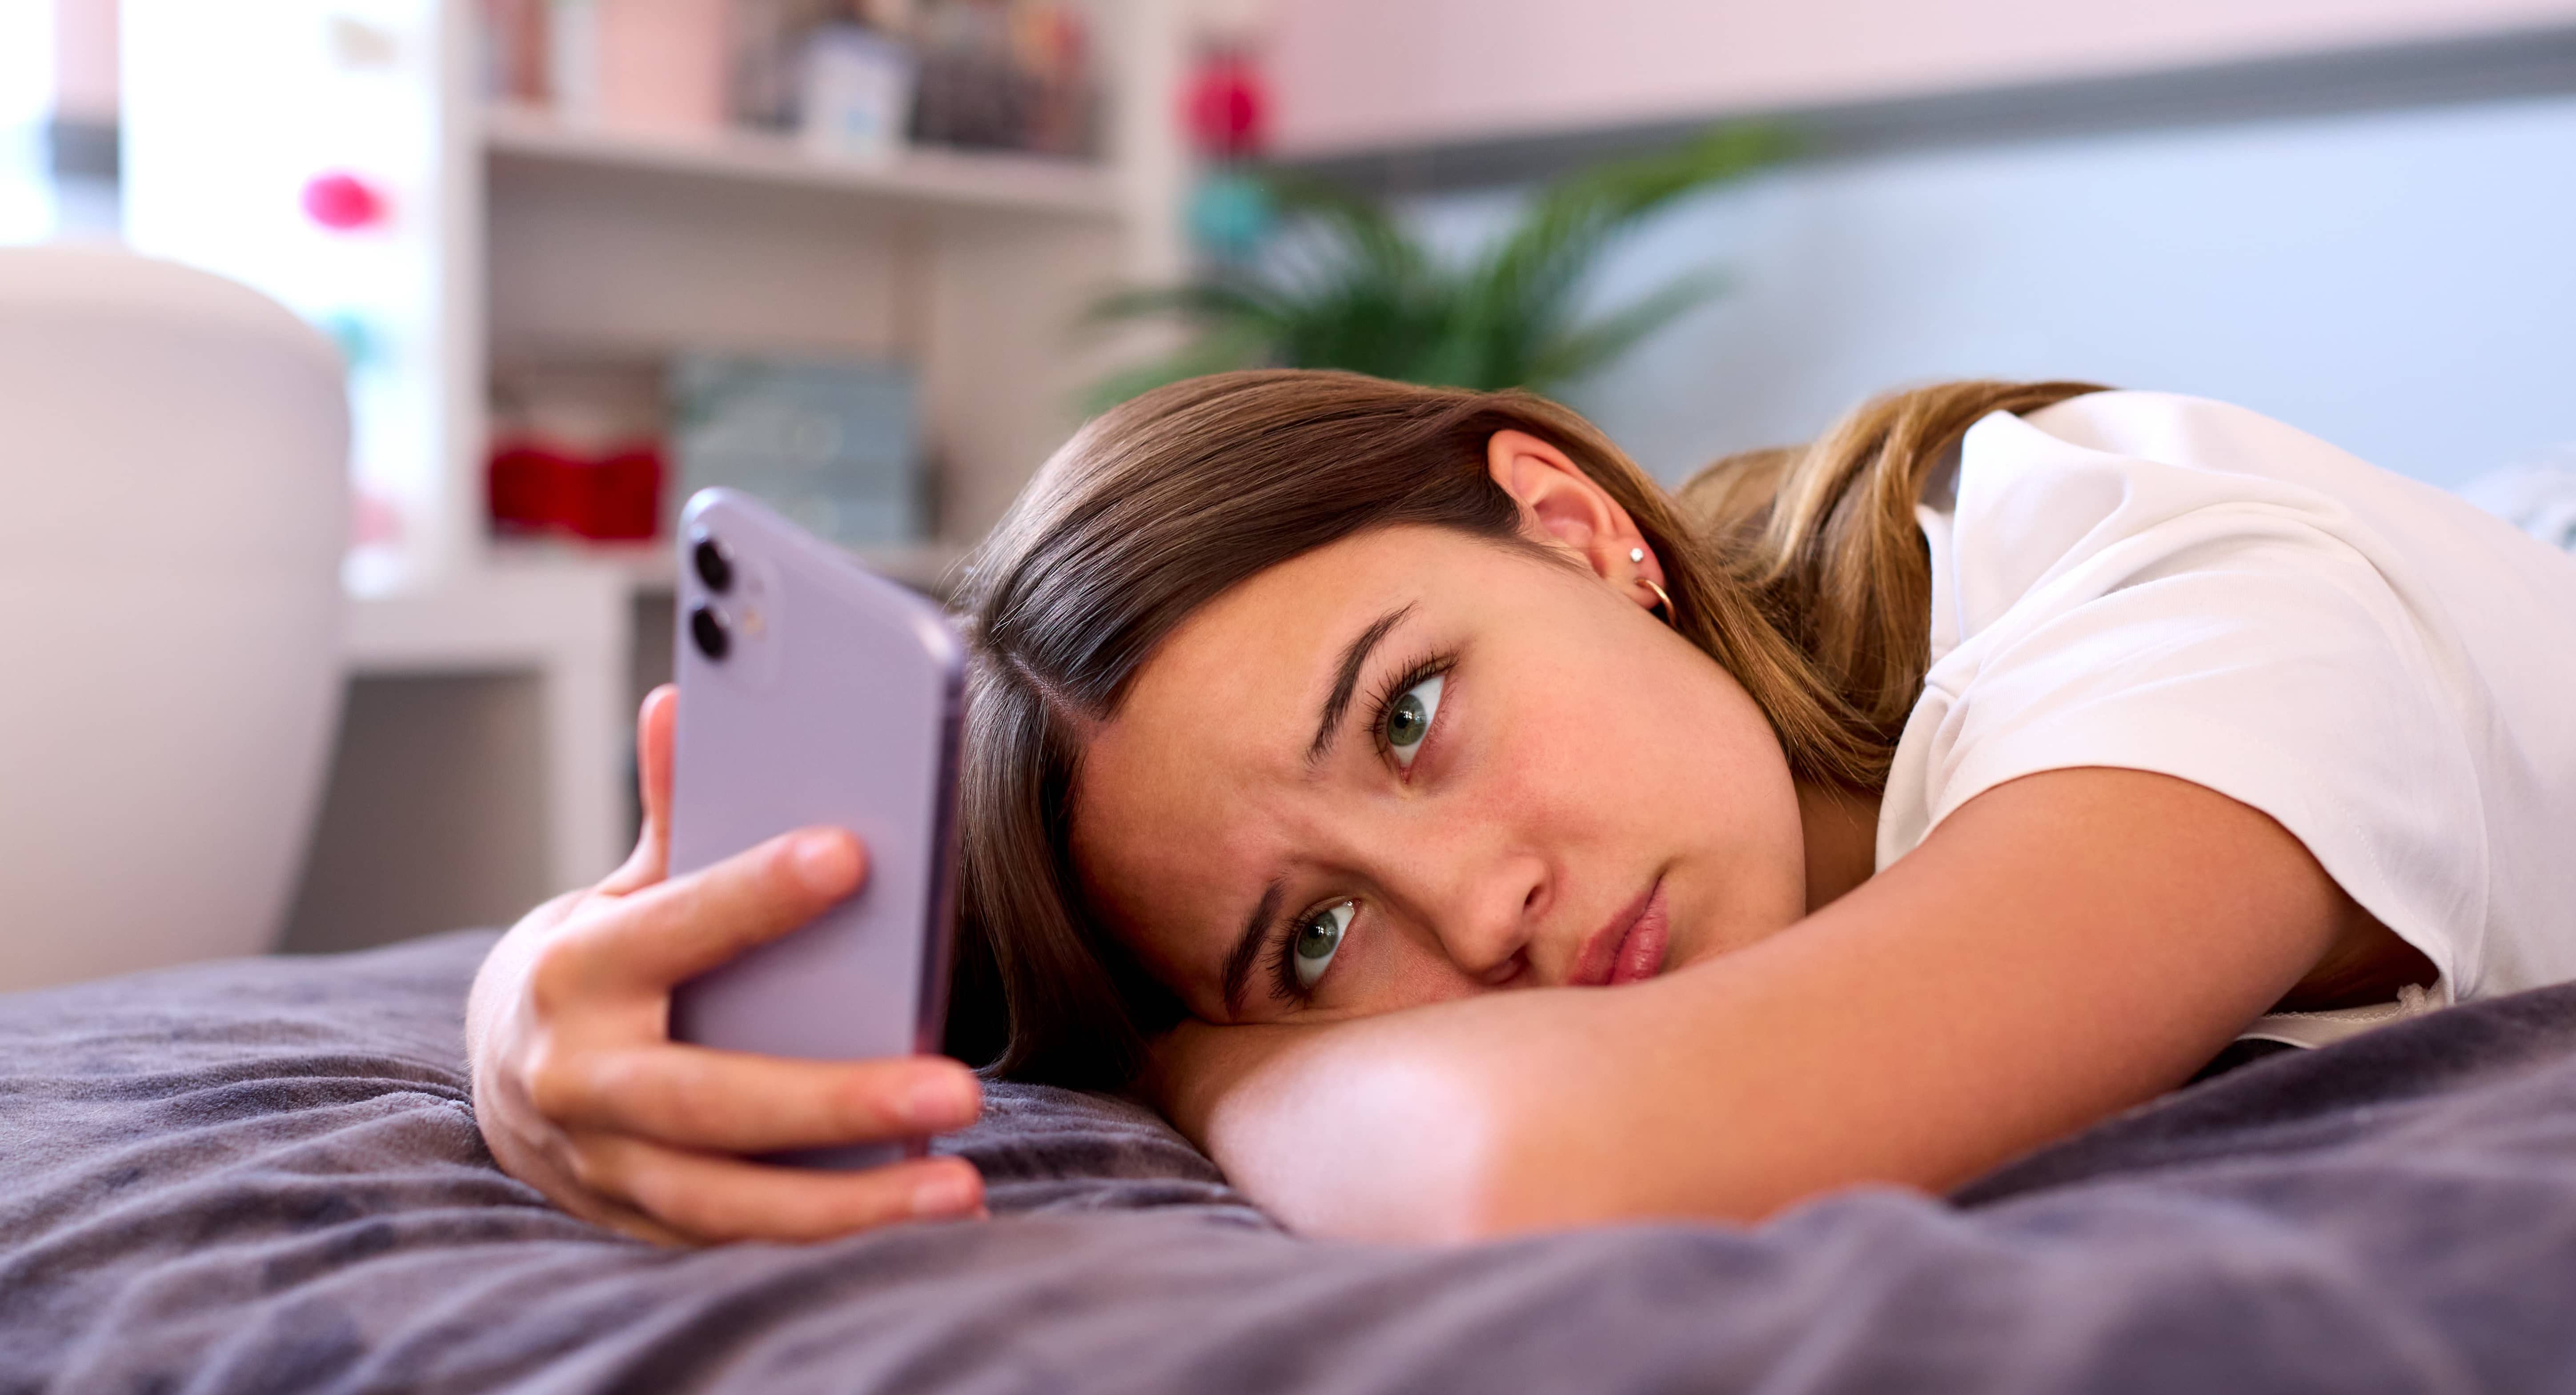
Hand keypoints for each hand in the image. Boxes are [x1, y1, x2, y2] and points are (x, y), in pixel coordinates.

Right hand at [465, 685, 986, 1243]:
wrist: (509, 1075)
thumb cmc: (599, 964)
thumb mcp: (621, 887)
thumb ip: (673, 811)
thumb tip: (680, 701)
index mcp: (577, 974)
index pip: (675, 928)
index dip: (756, 892)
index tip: (853, 853)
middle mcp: (580, 1082)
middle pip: (712, 1102)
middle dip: (835, 1100)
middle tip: (957, 1090)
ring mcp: (607, 1168)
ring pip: (728, 1202)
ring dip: (849, 1202)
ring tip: (959, 1184)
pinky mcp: (642, 1226)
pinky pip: (739, 1244)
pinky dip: (828, 1238)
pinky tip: (922, 1219)